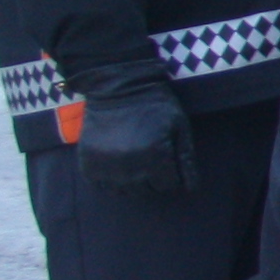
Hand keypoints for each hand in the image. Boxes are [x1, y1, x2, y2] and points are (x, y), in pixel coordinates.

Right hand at [74, 67, 191, 197]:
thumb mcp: (179, 127)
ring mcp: (106, 166)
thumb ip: (186, 159)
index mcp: (155, 156)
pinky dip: (110, 180)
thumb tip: (191, 188)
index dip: (172, 175)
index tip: (168, 161)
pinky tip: (117, 163)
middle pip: (146, 191)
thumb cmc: (156, 106)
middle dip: (153, 180)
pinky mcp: (87, 164)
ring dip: (131, 182)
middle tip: (151, 160)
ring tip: (135, 161)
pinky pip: (101, 186)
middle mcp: (130, 166)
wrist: (119, 88)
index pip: (168, 185)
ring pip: (123, 191)